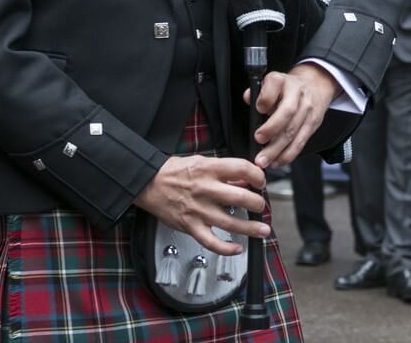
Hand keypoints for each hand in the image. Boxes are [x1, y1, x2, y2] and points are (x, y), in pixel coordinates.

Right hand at [133, 156, 268, 255]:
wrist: (148, 183)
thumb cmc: (174, 171)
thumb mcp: (201, 162)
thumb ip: (224, 171)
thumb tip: (245, 180)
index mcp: (209, 169)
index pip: (242, 169)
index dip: (257, 176)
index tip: (260, 182)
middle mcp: (206, 189)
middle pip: (241, 197)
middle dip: (257, 204)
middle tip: (260, 206)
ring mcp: (198, 210)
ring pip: (231, 223)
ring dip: (251, 229)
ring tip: (263, 230)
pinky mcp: (190, 226)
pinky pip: (211, 242)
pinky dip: (226, 248)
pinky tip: (237, 249)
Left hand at [245, 62, 338, 169]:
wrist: (314, 86)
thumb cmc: (286, 88)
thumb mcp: (270, 83)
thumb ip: (257, 92)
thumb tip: (248, 98)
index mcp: (282, 81)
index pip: (274, 85)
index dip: (265, 99)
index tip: (258, 109)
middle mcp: (297, 93)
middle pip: (287, 112)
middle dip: (272, 129)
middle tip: (258, 140)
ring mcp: (307, 109)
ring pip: (293, 131)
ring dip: (277, 149)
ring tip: (264, 160)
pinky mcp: (313, 124)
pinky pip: (300, 142)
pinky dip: (288, 154)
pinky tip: (277, 161)